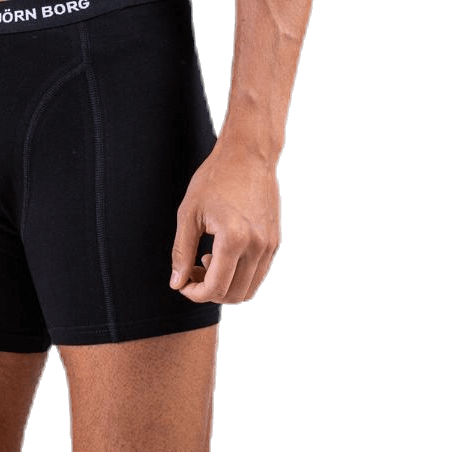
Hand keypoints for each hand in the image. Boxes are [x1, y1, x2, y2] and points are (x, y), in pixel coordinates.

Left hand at [170, 144, 281, 304]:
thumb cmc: (214, 179)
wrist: (248, 156)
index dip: (195, 294)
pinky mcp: (275, 242)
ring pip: (249, 289)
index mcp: (234, 239)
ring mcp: (270, 245)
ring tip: (206, 261)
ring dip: (225, 286)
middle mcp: (258, 246)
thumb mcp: (189, 214)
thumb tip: (177, 283)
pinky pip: (258, 274)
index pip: (216, 288)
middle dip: (209, 293)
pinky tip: (221, 253)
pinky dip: (239, 275)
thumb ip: (182, 252)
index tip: (182, 283)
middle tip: (192, 272)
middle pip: (234, 295)